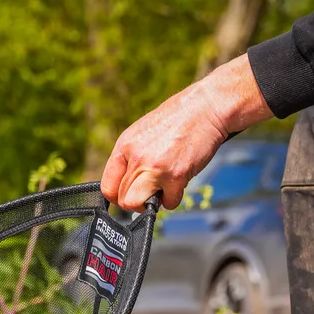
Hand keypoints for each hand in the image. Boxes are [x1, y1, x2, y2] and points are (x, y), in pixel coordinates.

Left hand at [101, 54, 271, 210]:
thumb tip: (126, 186)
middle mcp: (136, 157)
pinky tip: (180, 179)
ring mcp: (154, 167)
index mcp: (125, 146)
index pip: (107, 187)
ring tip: (164, 187)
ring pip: (137, 205)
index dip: (118, 197)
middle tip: (151, 192)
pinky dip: (175, 197)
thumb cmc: (178, 121)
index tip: (130, 195)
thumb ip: (131, 158)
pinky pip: (168, 203)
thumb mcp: (143, 134)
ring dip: (151, 203)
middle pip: (123, 200)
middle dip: (137, 202)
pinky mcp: (175, 175)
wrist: (206, 108)